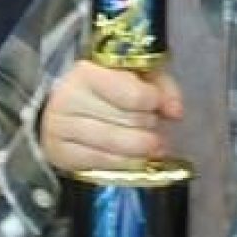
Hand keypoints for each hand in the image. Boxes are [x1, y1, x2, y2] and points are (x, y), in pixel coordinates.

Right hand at [41, 59, 183, 172]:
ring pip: (117, 147)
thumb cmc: (106, 88)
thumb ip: (161, 87)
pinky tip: (133, 157)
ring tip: (151, 144)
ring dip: (142, 148)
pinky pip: (103, 164)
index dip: (154, 102)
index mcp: (88, 72)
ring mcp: (61, 128)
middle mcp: (69, 99)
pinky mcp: (61, 154)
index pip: (135, 95)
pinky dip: (125, 162)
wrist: (65, 106)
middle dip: (149, 125)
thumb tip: (176, 112)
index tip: (157, 103)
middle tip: (153, 124)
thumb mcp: (136, 74)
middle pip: (130, 122)